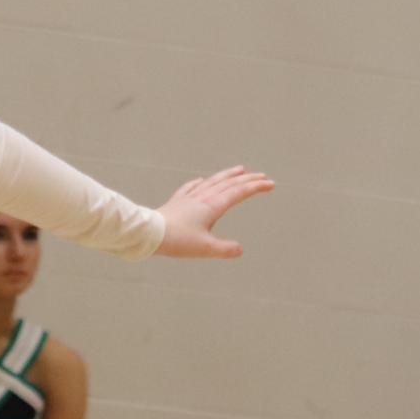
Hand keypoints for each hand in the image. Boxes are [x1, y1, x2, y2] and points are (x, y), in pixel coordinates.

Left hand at [153, 164, 272, 257]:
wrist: (149, 233)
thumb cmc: (177, 241)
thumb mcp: (205, 248)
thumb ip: (224, 249)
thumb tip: (240, 249)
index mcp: (212, 206)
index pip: (238, 193)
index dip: (255, 187)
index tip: (270, 183)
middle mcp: (202, 197)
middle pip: (228, 184)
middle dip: (247, 179)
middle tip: (262, 175)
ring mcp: (189, 197)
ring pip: (212, 181)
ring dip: (228, 175)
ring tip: (239, 169)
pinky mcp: (177, 201)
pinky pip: (192, 187)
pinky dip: (201, 182)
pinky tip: (201, 181)